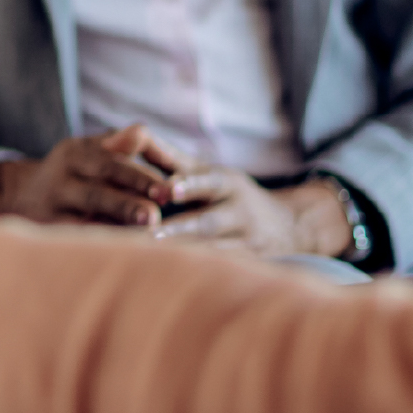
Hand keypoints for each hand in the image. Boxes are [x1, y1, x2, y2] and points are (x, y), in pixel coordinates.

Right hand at [0, 125, 182, 225]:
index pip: (112, 163)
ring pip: (86, 214)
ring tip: (146, 233)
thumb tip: (142, 133)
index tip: (169, 191)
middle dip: (129, 200)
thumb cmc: (72, 171)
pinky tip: (123, 250)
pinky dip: (99, 242)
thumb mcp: (89, 148)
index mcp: (75, 152)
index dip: (141, 178)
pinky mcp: (45, 227)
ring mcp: (50, 203)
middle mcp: (61, 175)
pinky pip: (75, 236)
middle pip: (98, 186)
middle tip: (156, 214)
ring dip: (117, 223)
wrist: (19, 194)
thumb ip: (120, 141)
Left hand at [156, 171, 354, 258]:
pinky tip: (169, 277)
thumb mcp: (204, 170)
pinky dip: (197, 272)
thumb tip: (124, 135)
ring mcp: (244, 241)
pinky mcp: (244, 266)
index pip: (207, 181)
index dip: (189, 184)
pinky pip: (220, 270)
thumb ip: (164, 155)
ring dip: (183, 254)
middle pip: (209, 220)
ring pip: (212, 250)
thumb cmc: (226, 193)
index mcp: (226, 182)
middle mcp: (238, 210)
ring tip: (152, 257)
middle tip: (151, 232)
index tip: (167, 188)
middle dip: (182, 226)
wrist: (288, 227)